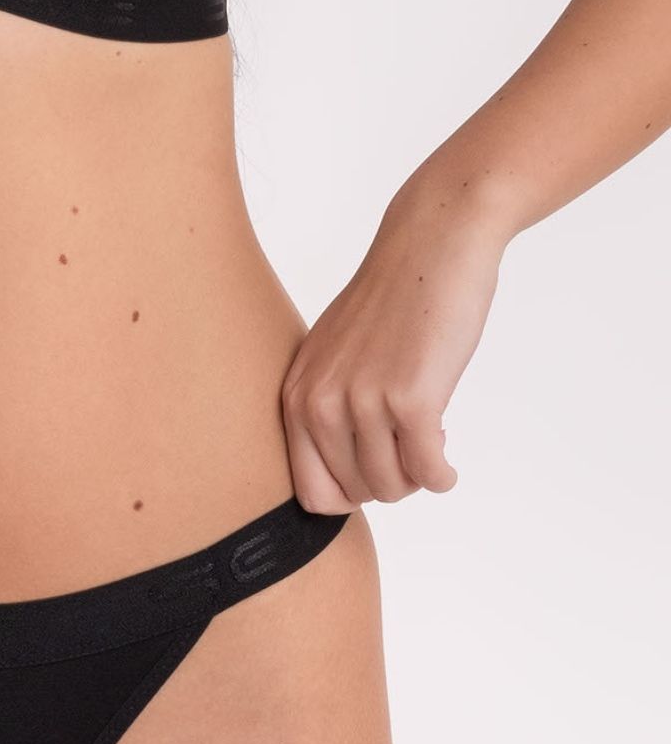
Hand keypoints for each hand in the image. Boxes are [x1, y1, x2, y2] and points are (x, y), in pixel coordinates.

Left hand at [281, 183, 506, 510]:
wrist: (431, 247)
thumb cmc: (391, 303)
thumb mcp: (335, 356)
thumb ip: (327, 408)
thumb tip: (342, 480)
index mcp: (296, 392)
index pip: (310, 492)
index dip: (349, 492)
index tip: (374, 466)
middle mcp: (319, 401)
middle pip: (355, 495)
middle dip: (389, 483)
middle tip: (408, 449)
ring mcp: (363, 401)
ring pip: (392, 489)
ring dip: (416, 477)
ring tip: (427, 442)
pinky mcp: (410, 401)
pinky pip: (429, 475)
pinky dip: (442, 475)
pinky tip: (446, 453)